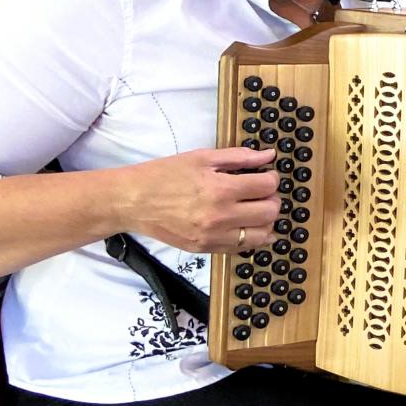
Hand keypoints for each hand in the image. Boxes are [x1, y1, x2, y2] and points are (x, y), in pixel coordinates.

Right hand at [112, 146, 281, 253]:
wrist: (132, 201)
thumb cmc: (164, 174)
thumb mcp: (201, 157)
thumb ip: (239, 157)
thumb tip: (269, 155)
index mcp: (220, 189)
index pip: (267, 186)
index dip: (272, 178)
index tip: (266, 175)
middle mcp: (220, 217)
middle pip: (269, 212)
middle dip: (272, 199)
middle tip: (262, 192)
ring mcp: (213, 236)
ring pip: (261, 236)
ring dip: (266, 221)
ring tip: (255, 209)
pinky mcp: (205, 249)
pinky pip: (241, 248)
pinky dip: (250, 238)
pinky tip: (246, 226)